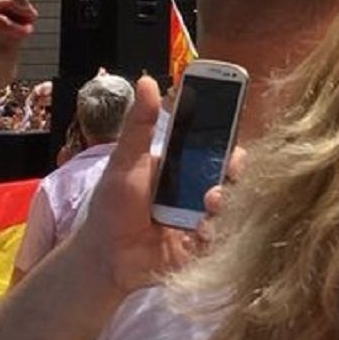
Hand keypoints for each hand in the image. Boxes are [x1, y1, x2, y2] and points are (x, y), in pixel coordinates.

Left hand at [70, 75, 237, 296]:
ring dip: (224, 201)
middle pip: (228, 174)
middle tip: (229, 168)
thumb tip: (148, 81)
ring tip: (209, 202)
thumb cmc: (112, 208)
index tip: (233, 132)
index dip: (225, 140)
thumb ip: (139, 124)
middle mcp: (194, 190)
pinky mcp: (200, 246)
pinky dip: (212, 232)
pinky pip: (218, 236)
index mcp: (180, 168)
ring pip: (229, 204)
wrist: (105, 258)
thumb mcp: (126, 161)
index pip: (211, 148)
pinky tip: (196, 232)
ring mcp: (199, 218)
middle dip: (233, 170)